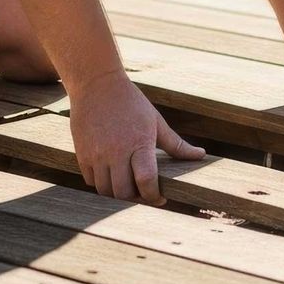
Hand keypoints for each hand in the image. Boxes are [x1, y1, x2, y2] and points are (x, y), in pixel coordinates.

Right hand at [67, 70, 206, 204]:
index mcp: (139, 143)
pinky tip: (111, 175)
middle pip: (124, 193)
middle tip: (143, 194)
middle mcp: (116, 152)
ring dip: (117, 194)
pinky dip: (101, 183)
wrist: (96, 84)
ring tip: (127, 186)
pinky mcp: (81, 153)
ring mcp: (96, 154)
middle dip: (136, 199)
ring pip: (105, 190)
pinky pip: (90, 181)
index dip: (154, 196)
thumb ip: (177, 144)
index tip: (161, 198)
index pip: (146, 181)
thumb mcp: (156, 121)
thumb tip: (201, 154)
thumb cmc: (131, 102)